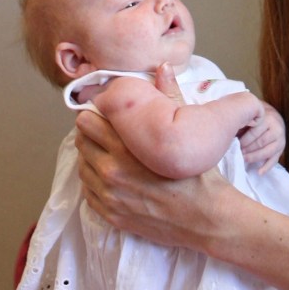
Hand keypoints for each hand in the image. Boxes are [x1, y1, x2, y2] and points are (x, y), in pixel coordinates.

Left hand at [73, 62, 230, 249]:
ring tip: (113, 153)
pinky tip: (113, 176)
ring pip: (82, 166)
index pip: (88, 121)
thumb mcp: (186, 134)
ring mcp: (109, 196)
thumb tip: (163, 69)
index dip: (96, 114)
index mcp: (126, 149)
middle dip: (93, 132)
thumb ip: (169, 99)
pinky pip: (88, 191)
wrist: (206, 220)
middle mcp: (111, 172)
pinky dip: (96, 180)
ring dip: (93, 156)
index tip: (107, 113)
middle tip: (110, 131)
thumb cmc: (200, 176)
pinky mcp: (111, 214)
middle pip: (82, 141)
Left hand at [239, 102, 285, 173]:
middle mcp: (277, 129)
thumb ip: (244, 124)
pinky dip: (267, 167)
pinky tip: (259, 172)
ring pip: (268, 152)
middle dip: (248, 149)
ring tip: (244, 160)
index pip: (255, 132)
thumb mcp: (252, 118)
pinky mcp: (281, 149)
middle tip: (238, 153)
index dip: (244, 140)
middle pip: (261, 142)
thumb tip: (231, 136)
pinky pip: (274, 160)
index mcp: (268, 119)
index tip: (235, 144)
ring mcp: (281, 140)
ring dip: (255, 157)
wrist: (275, 118)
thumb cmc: (258, 119)